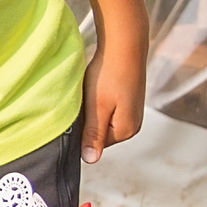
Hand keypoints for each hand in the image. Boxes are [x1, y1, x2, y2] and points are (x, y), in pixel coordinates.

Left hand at [81, 44, 144, 162]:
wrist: (124, 46)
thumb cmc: (108, 76)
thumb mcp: (97, 108)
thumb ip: (93, 135)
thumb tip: (90, 161)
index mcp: (125, 131)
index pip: (94, 144)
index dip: (81, 131)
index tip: (74, 114)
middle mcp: (132, 125)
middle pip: (99, 133)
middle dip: (87, 120)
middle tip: (81, 102)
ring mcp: (131, 113)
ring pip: (101, 119)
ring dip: (91, 109)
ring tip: (90, 93)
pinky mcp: (128, 101)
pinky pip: (107, 108)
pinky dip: (98, 100)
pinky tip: (96, 88)